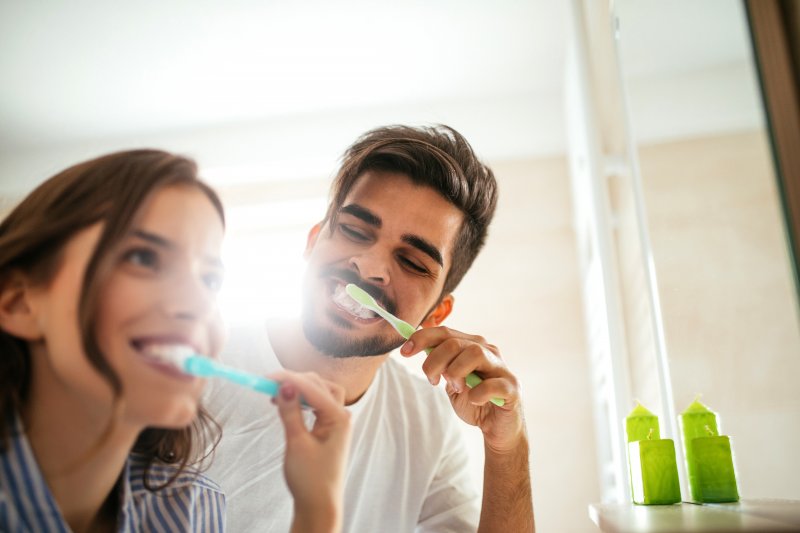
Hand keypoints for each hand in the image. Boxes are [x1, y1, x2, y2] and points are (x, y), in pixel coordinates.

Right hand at [270, 371, 351, 532]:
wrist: (319, 504)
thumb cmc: (310, 478)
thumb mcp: (296, 443)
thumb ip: (290, 412)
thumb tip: (283, 385)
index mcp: (338, 417)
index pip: (312, 387)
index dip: (288, 378)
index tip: (265, 377)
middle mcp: (341, 415)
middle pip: (319, 384)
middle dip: (294, 380)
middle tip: (268, 384)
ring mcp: (336, 421)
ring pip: (320, 392)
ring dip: (299, 388)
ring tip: (276, 393)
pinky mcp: (329, 428)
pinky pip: (317, 404)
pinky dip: (302, 400)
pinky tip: (287, 403)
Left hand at [400, 327, 525, 452]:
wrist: (497, 428)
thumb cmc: (474, 401)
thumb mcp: (451, 381)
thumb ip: (439, 364)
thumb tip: (415, 345)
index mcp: (472, 346)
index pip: (445, 332)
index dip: (422, 338)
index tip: (404, 352)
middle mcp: (488, 352)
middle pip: (454, 343)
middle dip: (434, 361)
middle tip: (432, 381)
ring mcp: (501, 369)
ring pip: (474, 353)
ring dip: (456, 372)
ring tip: (455, 388)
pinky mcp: (512, 388)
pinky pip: (493, 384)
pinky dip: (478, 393)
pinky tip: (473, 399)